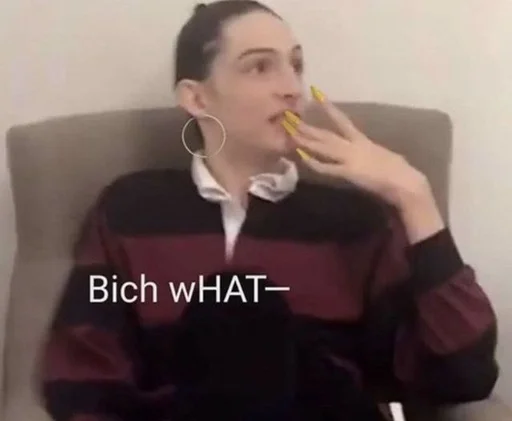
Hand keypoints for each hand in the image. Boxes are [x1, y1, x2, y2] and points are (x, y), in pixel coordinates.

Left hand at [283, 86, 428, 208]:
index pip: (341, 119)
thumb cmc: (398, 171)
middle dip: (306, 126)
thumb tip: (360, 150)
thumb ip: (367, 151)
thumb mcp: (380, 156)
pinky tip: (301, 157)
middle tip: (288, 116)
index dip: (328, 106)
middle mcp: (353, 146)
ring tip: (289, 131)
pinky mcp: (349, 173)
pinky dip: (314, 162)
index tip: (315, 92)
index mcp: (362, 140)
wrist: (406, 182)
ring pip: (322, 147)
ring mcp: (350, 159)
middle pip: (325, 134)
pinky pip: (327, 167)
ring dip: (305, 140)